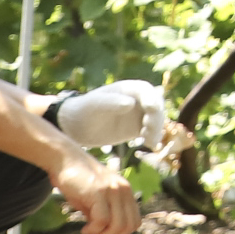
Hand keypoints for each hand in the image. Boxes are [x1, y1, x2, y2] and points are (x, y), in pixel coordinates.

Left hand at [51, 78, 169, 149]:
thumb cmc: (85, 110)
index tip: (151, 108)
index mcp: (128, 89)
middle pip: (155, 105)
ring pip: (156, 120)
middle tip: (148, 126)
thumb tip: (131, 103)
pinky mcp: (137, 129)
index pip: (146, 91)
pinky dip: (153, 137)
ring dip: (157, 128)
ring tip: (149, 139)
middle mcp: (137, 101)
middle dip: (156, 115)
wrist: (77, 127)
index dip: (151, 98)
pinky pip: (151, 132)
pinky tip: (150, 144)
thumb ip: (112, 102)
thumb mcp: (96, 104)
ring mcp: (138, 115)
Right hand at [51, 151, 140, 233]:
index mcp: (126, 192)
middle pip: (129, 226)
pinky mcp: (99, 191)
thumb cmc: (78, 183)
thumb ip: (104, 222)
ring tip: (89, 233)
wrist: (64, 159)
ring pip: (118, 225)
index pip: (134, 222)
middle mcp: (123, 190)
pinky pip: (102, 220)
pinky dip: (94, 230)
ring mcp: (112, 189)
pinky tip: (85, 228)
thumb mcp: (93, 205)